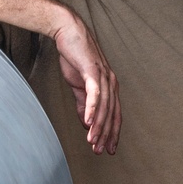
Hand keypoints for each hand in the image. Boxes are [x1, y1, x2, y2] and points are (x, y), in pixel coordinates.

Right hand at [51, 13, 120, 153]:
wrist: (68, 32)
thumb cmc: (74, 56)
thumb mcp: (78, 85)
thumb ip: (83, 103)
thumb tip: (85, 122)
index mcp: (109, 86)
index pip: (114, 114)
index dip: (112, 133)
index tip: (108, 148)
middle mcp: (111, 82)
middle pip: (111, 114)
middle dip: (106, 134)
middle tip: (100, 151)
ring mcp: (103, 76)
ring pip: (104, 107)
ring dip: (98, 126)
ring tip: (92, 141)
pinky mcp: (93, 71)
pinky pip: (94, 93)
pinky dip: (91, 109)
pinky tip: (87, 123)